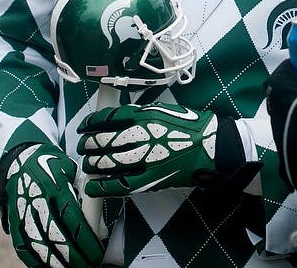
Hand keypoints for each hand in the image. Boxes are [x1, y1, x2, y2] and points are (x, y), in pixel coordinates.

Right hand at [3, 144, 103, 266]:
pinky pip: (22, 246)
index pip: (73, 219)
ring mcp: (22, 212)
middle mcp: (37, 200)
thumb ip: (84, 195)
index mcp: (55, 186)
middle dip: (74, 256)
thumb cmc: (50, 165)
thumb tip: (99, 226)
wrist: (18, 157)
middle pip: (56, 236)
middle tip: (88, 265)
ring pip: (38, 245)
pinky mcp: (13, 221)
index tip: (97, 252)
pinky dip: (34, 261)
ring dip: (55, 262)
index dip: (86, 239)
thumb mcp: (71, 171)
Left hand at [78, 103, 256, 195]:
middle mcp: (143, 135)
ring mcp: (146, 158)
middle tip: (83, 147)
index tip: (84, 127)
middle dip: (89, 145)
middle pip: (105, 140)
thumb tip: (117, 118)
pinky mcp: (152, 179)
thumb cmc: (191, 126)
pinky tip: (93, 186)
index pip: (109, 118)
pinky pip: (121, 184)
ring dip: (93, 163)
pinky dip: (103, 186)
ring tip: (87, 163)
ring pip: (109, 162)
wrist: (213, 147)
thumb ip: (140, 113)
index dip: (91, 123)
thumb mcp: (165, 110)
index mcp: (146, 115)